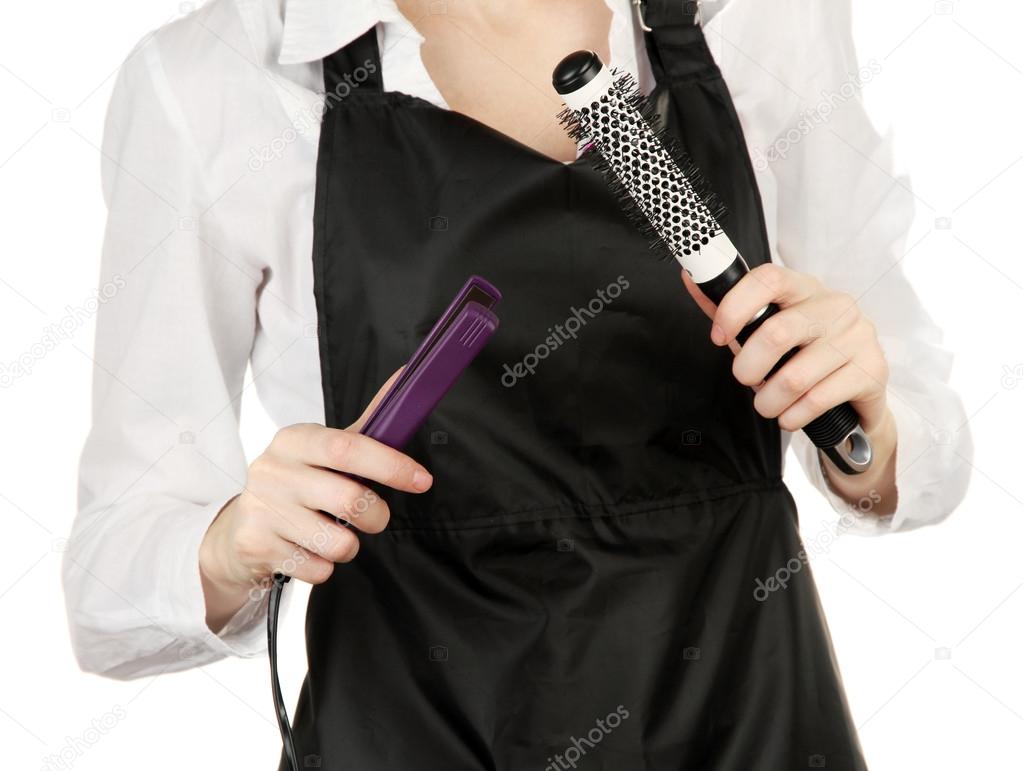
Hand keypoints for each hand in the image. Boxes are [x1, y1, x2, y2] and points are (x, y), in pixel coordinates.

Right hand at [199, 369, 431, 630]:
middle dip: (377, 516)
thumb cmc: (298, 483)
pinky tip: (309, 551)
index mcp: (295, 440)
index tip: (422, 480)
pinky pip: (318, 570)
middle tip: (374, 517)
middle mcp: (274, 470)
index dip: (390, 465)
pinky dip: (324, 567)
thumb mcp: (326, 451)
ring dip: (349, 545)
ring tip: (333, 534)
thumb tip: (407, 377)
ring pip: (338, 542)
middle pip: (350, 500)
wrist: (240, 528)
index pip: (347, 448)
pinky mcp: (256, 546)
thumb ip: (368, 424)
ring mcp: (262, 509)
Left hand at [681, 263, 890, 435]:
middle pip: (777, 333)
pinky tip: (791, 415)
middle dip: (749, 368)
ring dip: (768, 401)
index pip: (768, 279)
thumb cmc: (801, 356)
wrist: (855, 395)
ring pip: (794, 377)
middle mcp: (835, 305)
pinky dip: (793, 416)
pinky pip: (818, 400)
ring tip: (767, 404)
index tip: (718, 337)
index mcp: (805, 288)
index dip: (735, 307)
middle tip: (747, 380)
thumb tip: (691, 279)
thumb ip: (730, 310)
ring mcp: (858, 336)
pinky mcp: (872, 370)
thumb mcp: (764, 330)